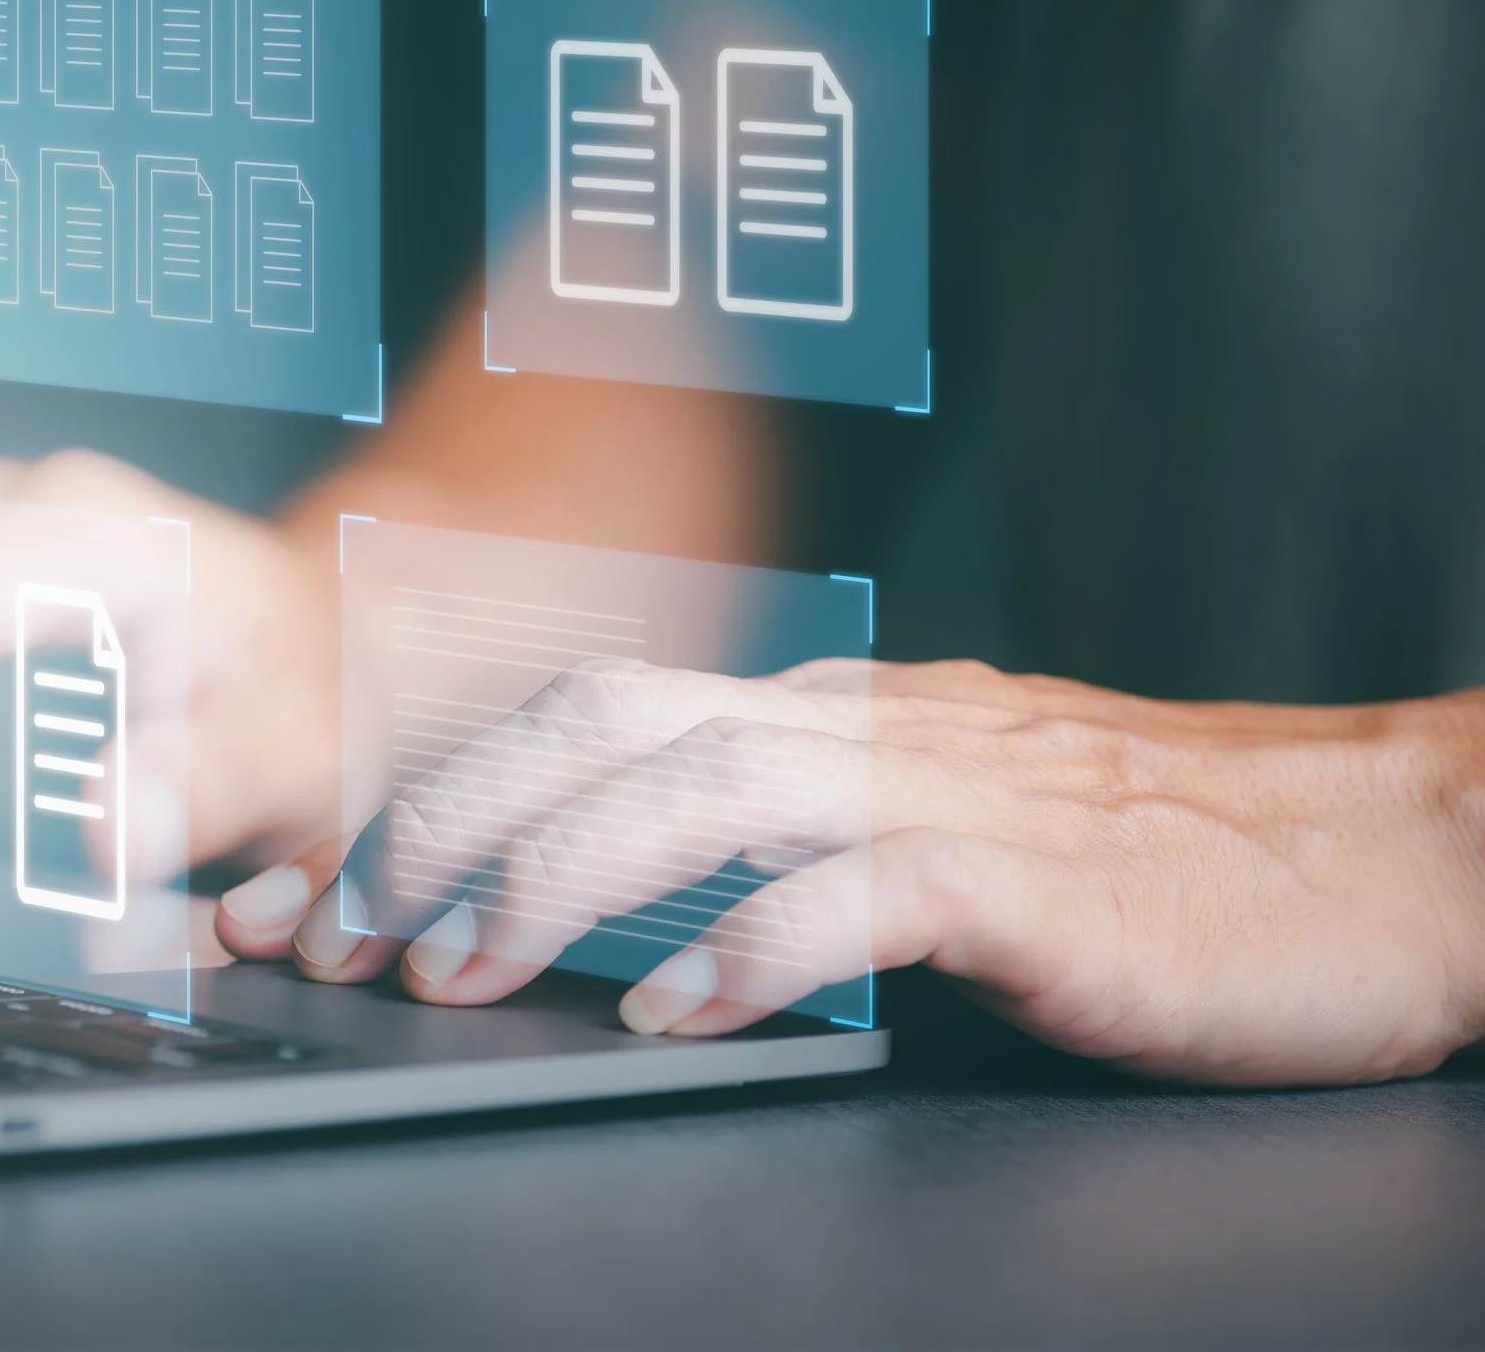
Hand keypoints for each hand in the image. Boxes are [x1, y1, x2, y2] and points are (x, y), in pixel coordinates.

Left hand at [216, 657, 1484, 1085]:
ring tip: (461, 964)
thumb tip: (648, 895)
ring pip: (701, 783)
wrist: (1381, 851)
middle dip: (453, 816)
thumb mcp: (938, 818)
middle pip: (605, 721)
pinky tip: (676, 1011)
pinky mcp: (1032, 875)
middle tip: (352, 924)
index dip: (448, 787)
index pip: (592, 715)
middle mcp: (862, 724)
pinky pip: (861, 889)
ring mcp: (945, 788)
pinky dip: (750, 944)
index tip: (344, 880)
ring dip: (557, 873)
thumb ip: (797, 833)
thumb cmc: (1153, 857)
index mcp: (828, 713)